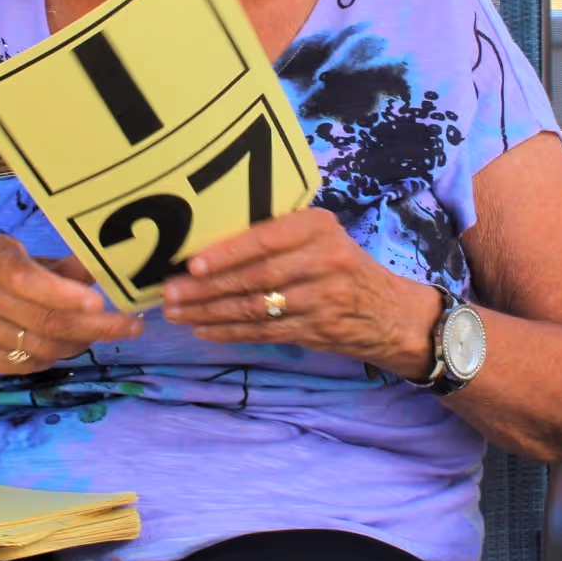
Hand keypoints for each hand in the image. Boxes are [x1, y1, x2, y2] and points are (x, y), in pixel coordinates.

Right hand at [0, 236, 140, 375]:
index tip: (98, 301)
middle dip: (94, 326)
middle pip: (43, 319)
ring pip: (40, 346)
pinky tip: (69, 346)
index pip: (27, 278)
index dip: (62, 292)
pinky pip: (27, 364)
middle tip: (130, 326)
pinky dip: (55, 358)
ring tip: (100, 334)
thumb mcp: (25, 264)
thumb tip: (106, 264)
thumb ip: (64, 268)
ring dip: (78, 344)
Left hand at [160, 207, 440, 376]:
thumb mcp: (322, 237)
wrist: (392, 313)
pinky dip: (230, 332)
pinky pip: (264, 332)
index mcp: (319, 227)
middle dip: (207, 288)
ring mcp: (322, 299)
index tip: (192, 263)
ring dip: (210, 313)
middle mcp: (324, 261)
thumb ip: (280, 234)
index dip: (228, 253)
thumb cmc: (342, 265)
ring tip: (177, 312)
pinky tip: (203, 330)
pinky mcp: (316, 330)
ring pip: (256, 308)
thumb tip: (210, 242)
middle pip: (256, 277)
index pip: (267, 240)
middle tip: (170, 293)